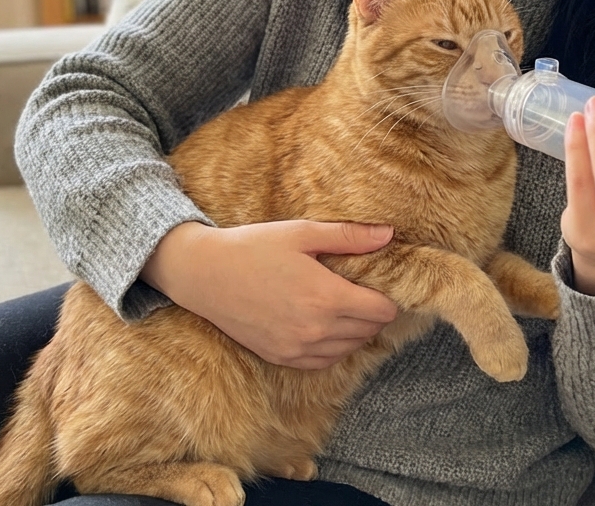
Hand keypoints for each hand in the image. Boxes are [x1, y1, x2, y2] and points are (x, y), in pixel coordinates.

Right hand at [141, 219, 397, 367]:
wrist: (205, 274)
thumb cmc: (254, 246)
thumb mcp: (302, 232)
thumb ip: (349, 236)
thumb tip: (389, 234)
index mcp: (326, 297)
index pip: (381, 311)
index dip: (387, 297)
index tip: (379, 282)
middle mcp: (316, 330)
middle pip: (369, 331)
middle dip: (372, 311)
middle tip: (361, 288)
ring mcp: (297, 349)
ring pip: (348, 348)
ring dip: (354, 329)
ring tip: (342, 303)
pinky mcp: (281, 358)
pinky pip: (323, 361)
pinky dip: (332, 346)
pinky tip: (323, 323)